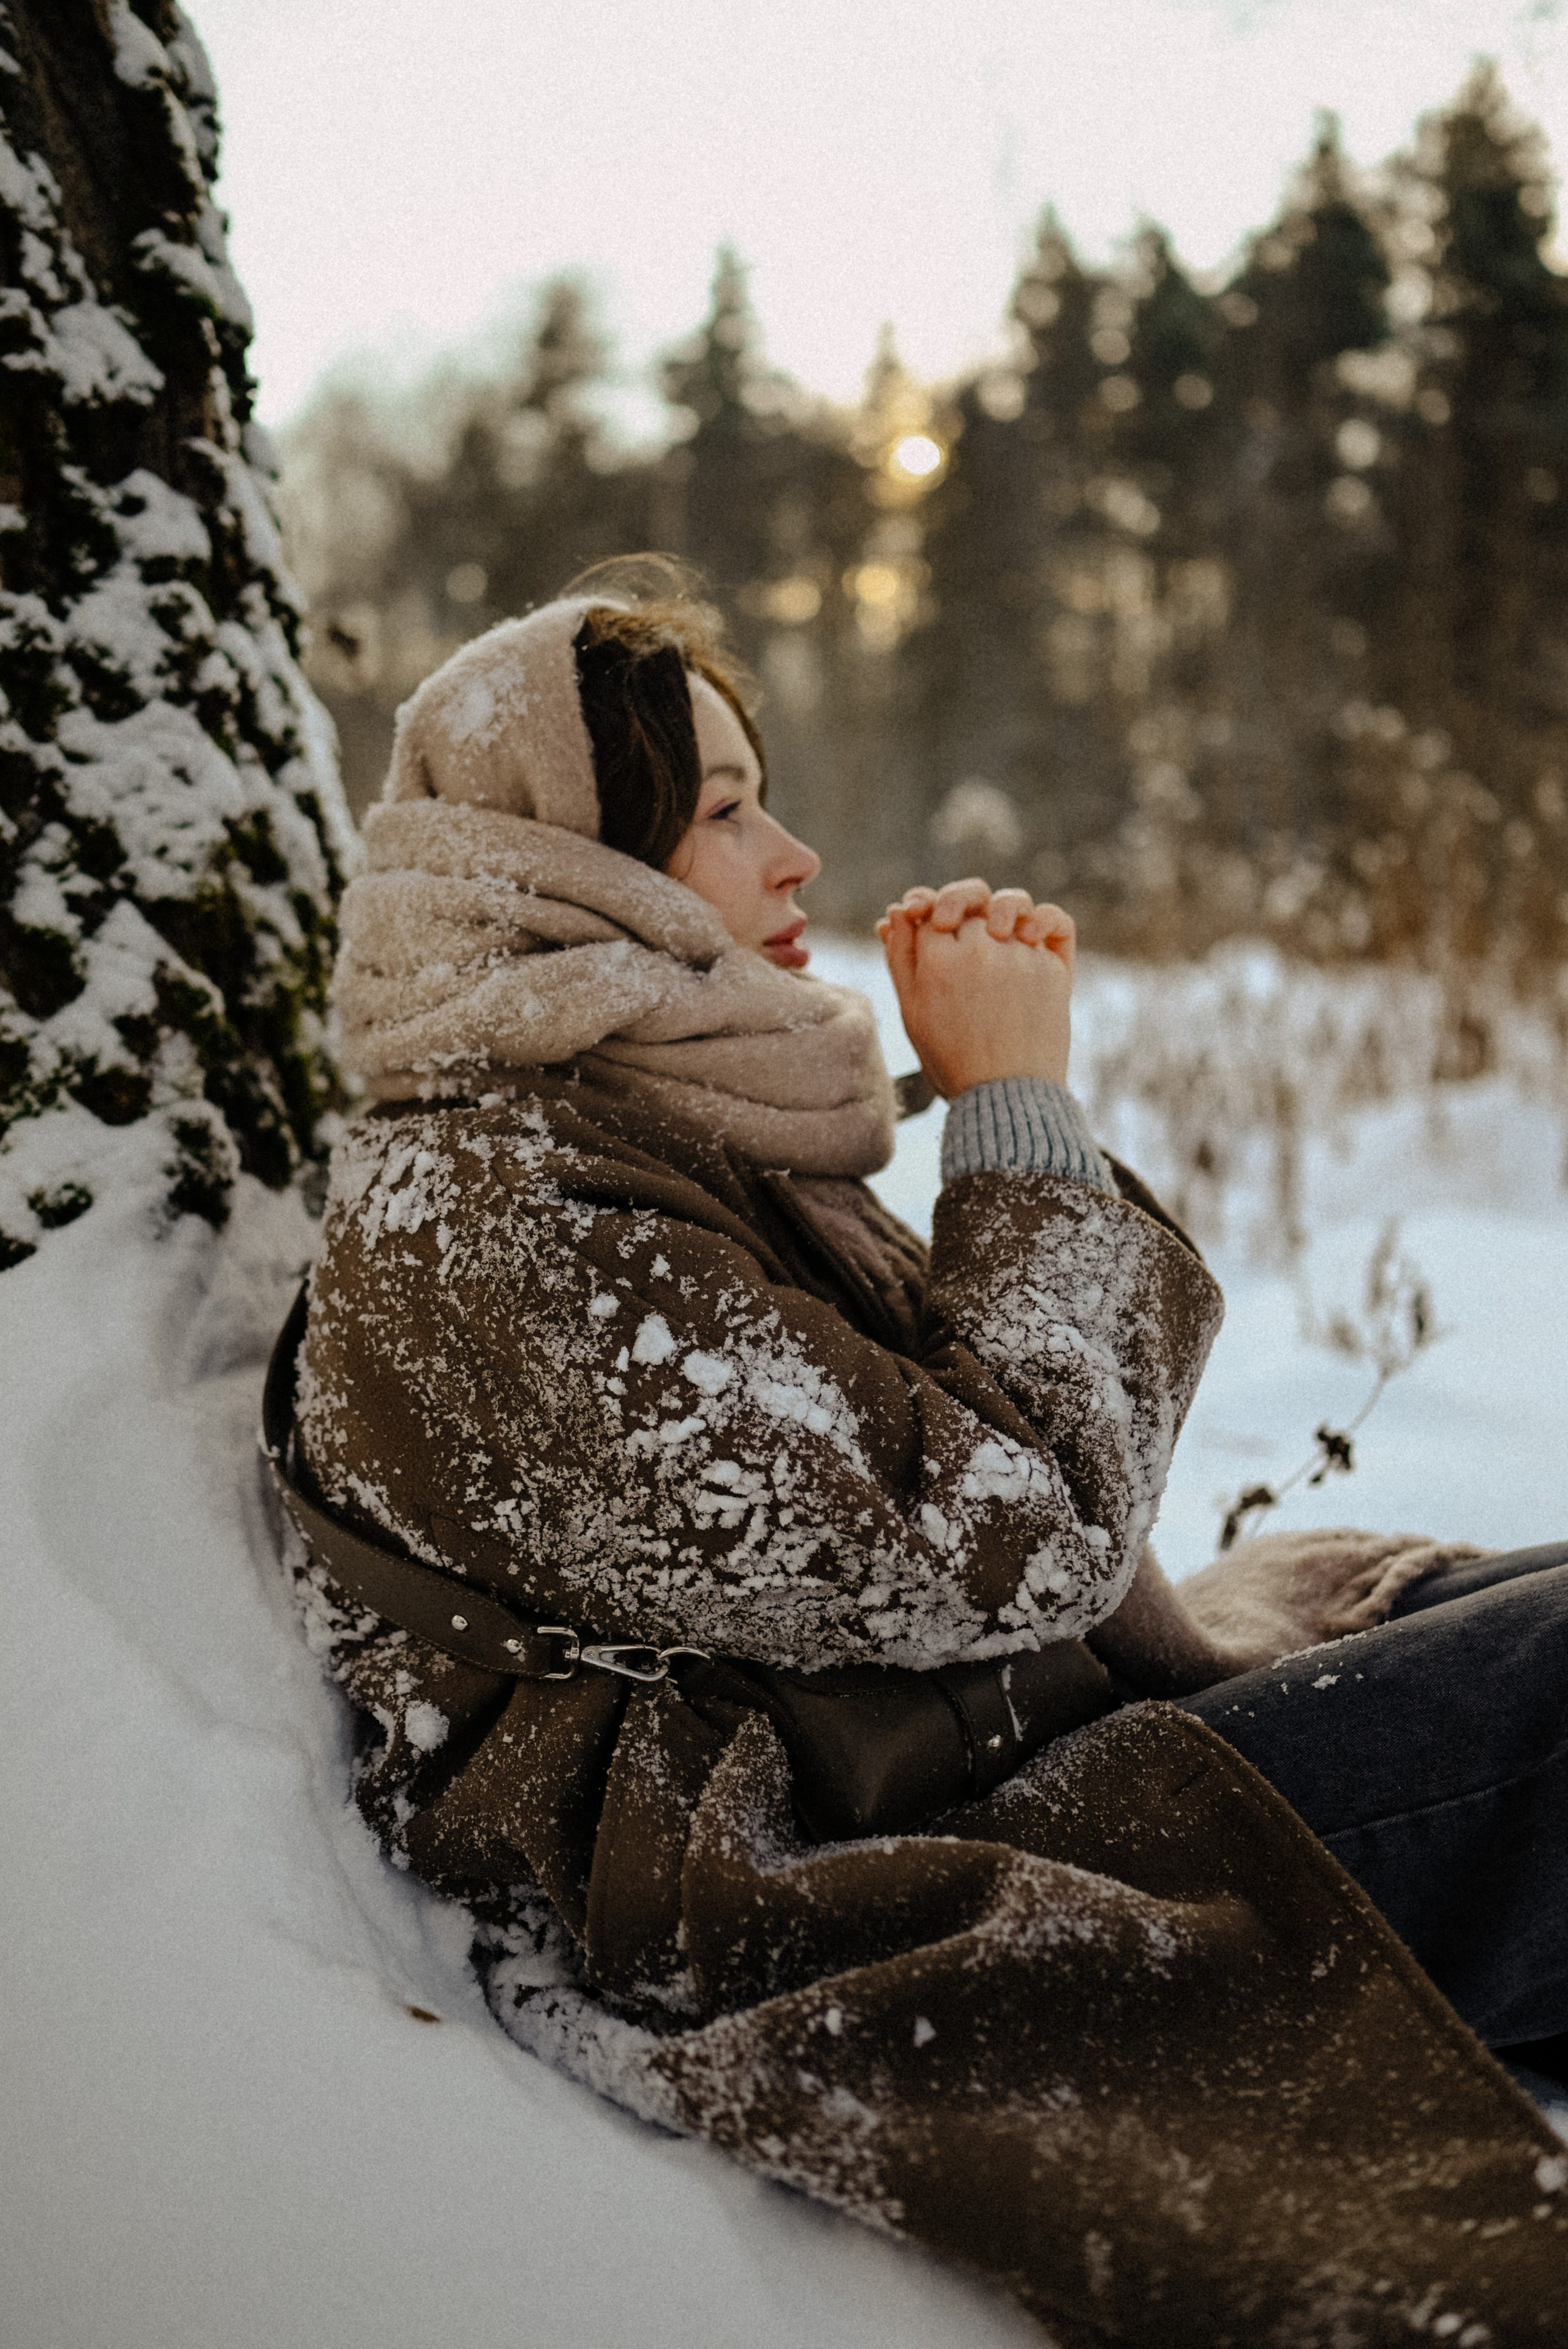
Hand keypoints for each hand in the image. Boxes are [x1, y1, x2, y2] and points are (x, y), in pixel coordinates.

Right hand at [876, 879, 1074, 1098]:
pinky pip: (1054, 922)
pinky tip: (1030, 932)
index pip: (928, 909)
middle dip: (957, 910)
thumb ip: (901, 957)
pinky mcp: (1053, 969)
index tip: (926, 923)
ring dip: (999, 909)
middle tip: (953, 927)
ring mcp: (1021, 956)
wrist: (1005, 1098)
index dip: (924, 911)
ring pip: (1009, 904)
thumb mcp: (912, 1011)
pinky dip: (1044, 918)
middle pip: (967, 903)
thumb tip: (896, 914)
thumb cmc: (951, 1059)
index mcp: (939, 959)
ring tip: (995, 931)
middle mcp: (981, 949)